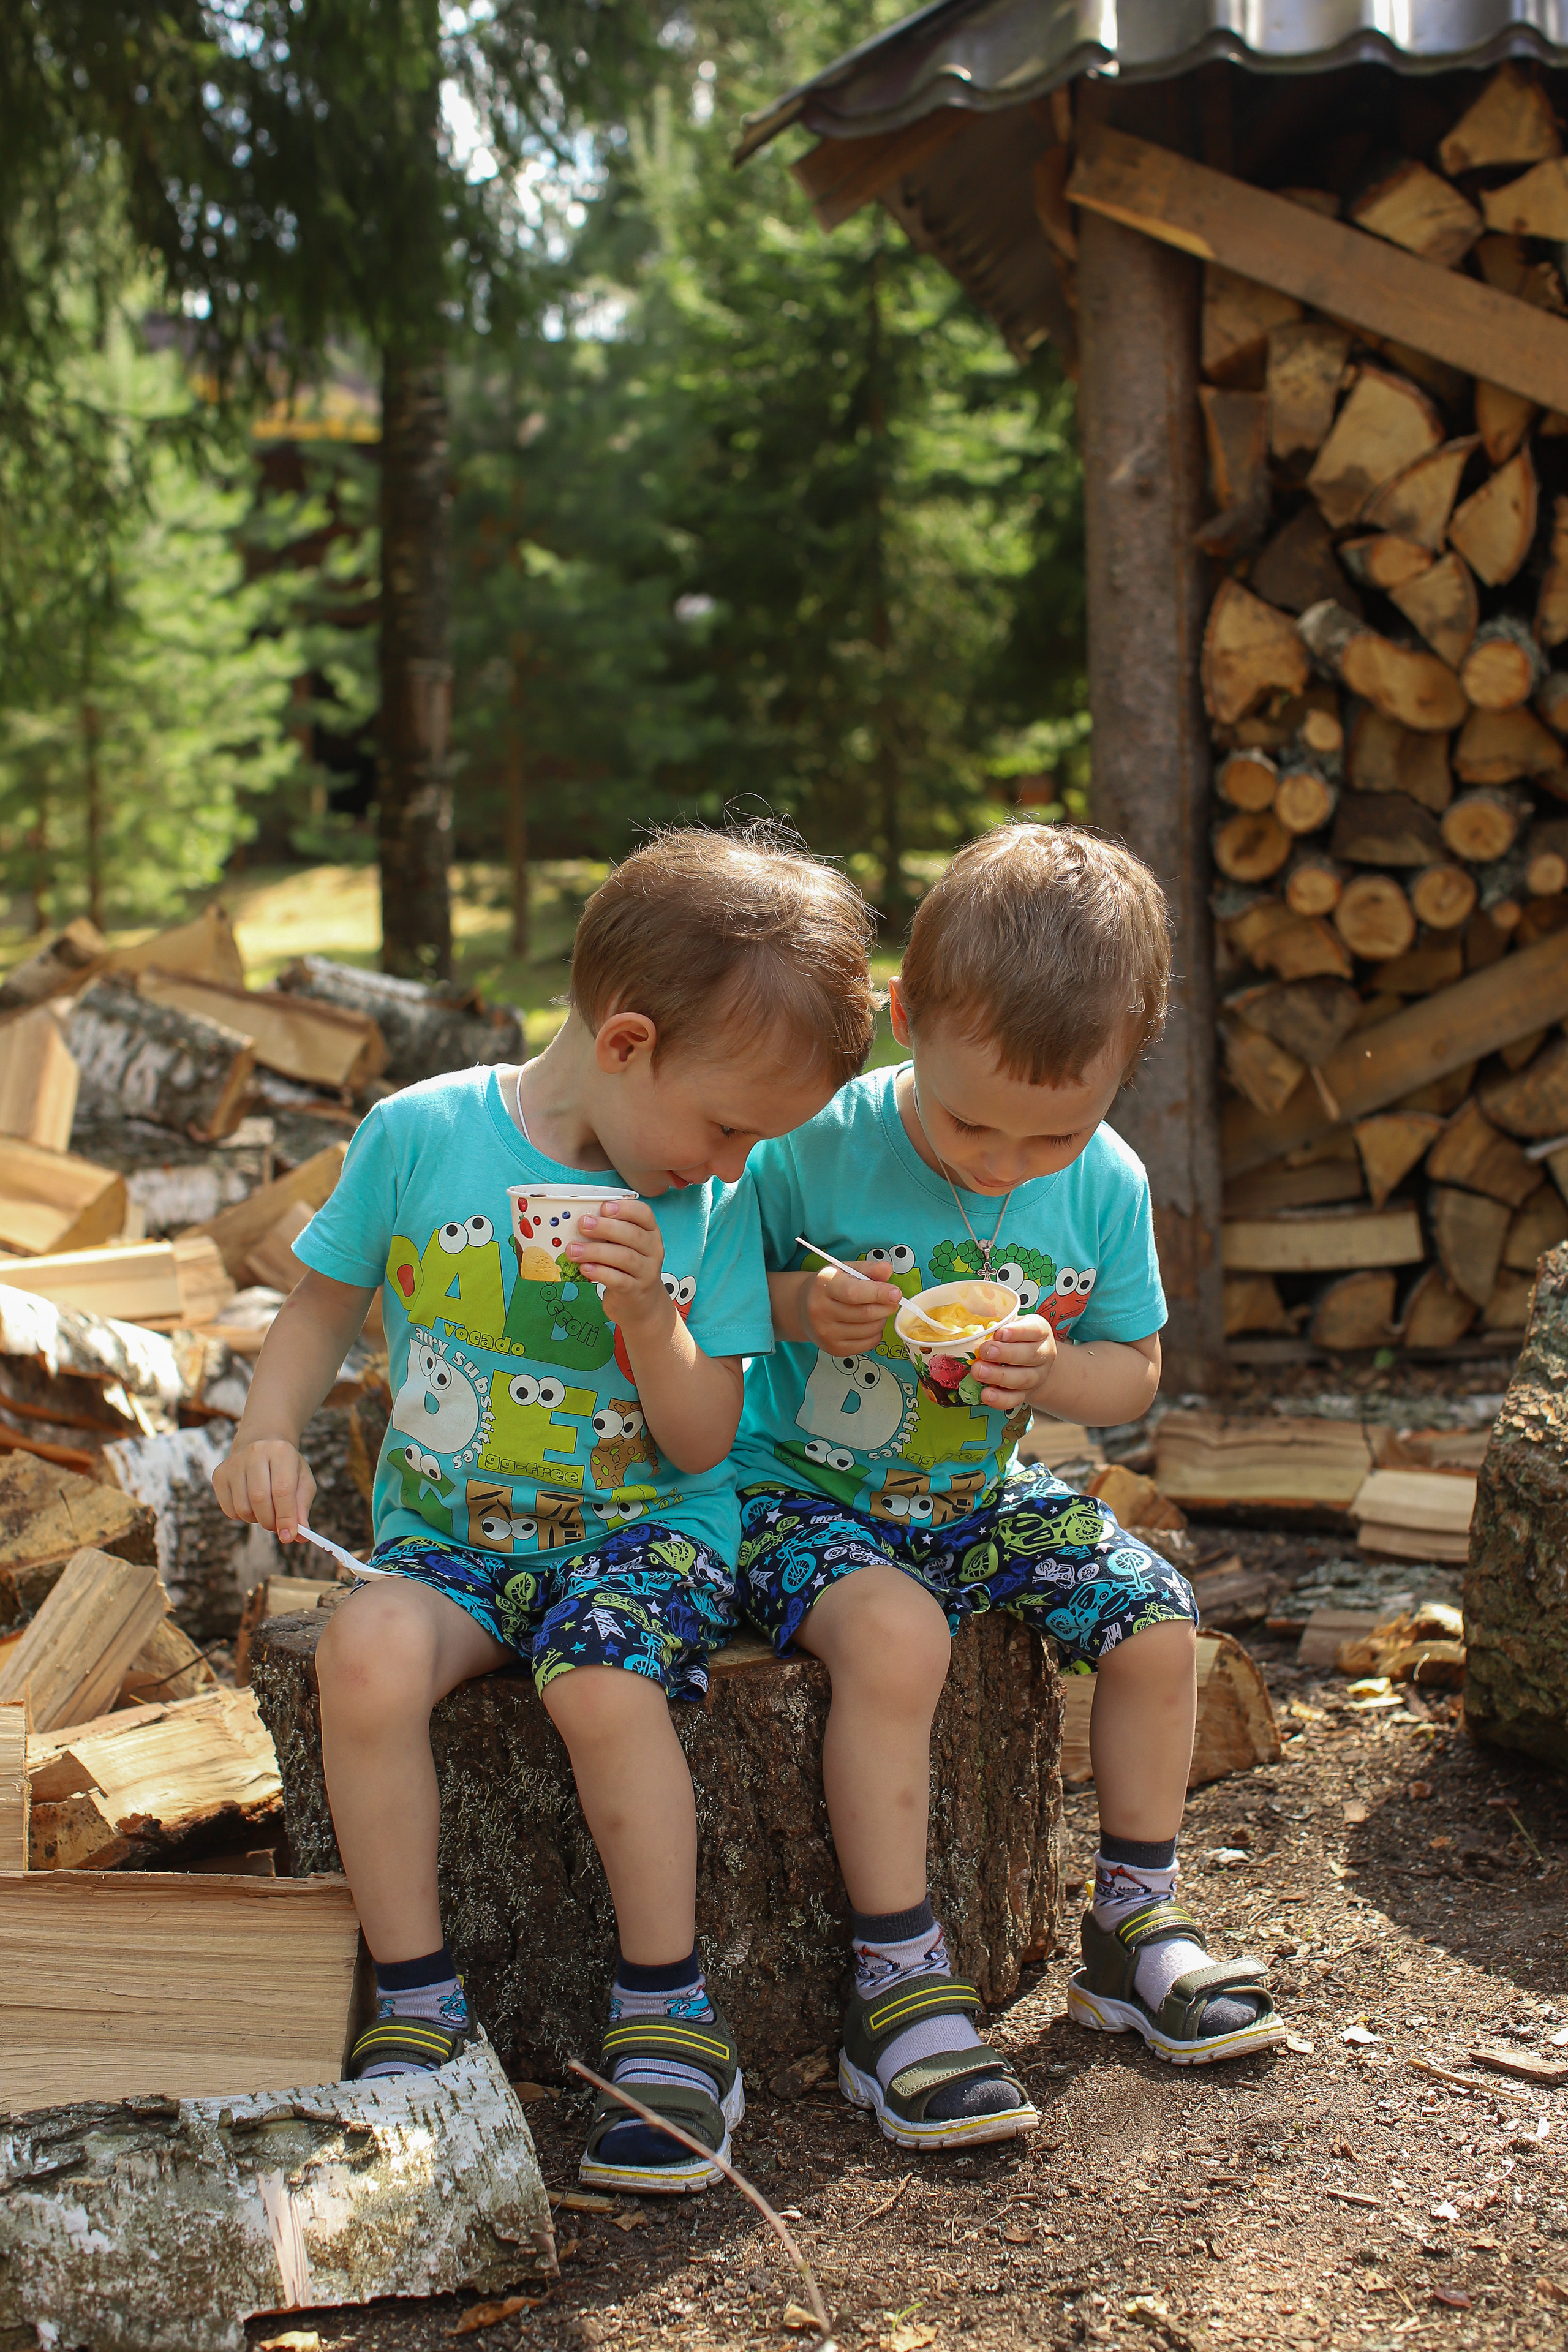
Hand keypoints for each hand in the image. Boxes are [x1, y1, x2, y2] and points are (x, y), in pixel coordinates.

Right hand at [212, 1436, 317, 1543]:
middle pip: (260, 1499)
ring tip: (266, 1511)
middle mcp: (255, 1452)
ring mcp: (234, 1463)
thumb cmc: (287, 1468)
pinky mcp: (219, 1474)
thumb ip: (302, 1508)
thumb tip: (299, 1536)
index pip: (282, 1490)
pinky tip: (251, 1505)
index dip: (286, 1517)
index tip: (289, 1536)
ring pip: (243, 1508)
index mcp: (281, 1451)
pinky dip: (242, 1517)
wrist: (262, 1444)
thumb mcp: (302, 1482)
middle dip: (271, 1521)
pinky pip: (229, 1510)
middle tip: (278, 1528)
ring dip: (257, 1520)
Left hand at [565, 1201, 668, 1327]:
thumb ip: (610, 1233)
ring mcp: (647, 1272)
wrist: (641, 1304)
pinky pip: (618, 1279)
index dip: (625, 1208)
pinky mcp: (635, 1291)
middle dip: (605, 1227)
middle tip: (582, 1224)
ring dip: (596, 1251)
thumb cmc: (627, 1268)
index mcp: (650, 1232)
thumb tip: (582, 1220)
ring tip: (573, 1250)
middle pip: (633, 1235)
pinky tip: (584, 1268)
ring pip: (624, 1257)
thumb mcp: (624, 1246)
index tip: (604, 1207)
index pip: (644, 1214)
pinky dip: (599, 1272)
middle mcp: (653, 1250)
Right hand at [800, 1263, 902, 1354]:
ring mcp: (826, 1333)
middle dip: (886, 1307)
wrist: (804, 1307)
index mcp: (824, 1286)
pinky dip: (876, 1333)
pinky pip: (868, 1343)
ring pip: (869, 1329)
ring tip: (876, 1310)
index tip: (896, 1293)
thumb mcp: (846, 1270)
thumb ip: (868, 1268)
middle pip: (865, 1313)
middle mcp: (820, 1311)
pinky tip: (869, 1324)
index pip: (854, 1293)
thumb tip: (886, 1270)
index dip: (879, 1293)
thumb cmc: (830, 1286)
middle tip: (891, 1300)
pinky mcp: (834, 1349)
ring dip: (881, 1319)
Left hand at [972, 1313, 1057, 1411]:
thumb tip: (974, 1328)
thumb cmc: (1015, 1338)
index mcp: (1041, 1332)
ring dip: (999, 1376)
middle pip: (1029, 1355)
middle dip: (1005, 1354)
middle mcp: (1043, 1355)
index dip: (1017, 1332)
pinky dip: (999, 1399)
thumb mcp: (1012, 1325)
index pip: (1034, 1330)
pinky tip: (985, 1394)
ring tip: (978, 1371)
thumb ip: (998, 1325)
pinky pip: (1014, 1399)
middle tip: (985, 1351)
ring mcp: (1036, 1377)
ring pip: (1023, 1379)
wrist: (1031, 1362)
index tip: (1000, 1333)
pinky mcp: (1025, 1394)